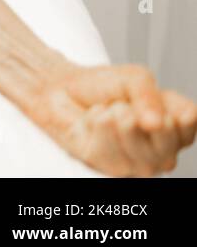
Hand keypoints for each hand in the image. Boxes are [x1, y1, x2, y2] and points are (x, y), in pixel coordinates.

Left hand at [24, 60, 196, 175]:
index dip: (168, 107)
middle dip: (137, 113)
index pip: (189, 122)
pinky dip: (96, 126)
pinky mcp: (109, 168)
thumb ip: (150, 96)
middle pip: (165, 138)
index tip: (147, 97)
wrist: (62, 89)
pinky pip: (109, 150)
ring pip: (137, 147)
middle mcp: (161, 151)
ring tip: (105, 111)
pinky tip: (92, 122)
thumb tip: (157, 122)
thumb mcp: (134, 78)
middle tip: (120, 104)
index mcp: (175, 128)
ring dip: (113, 118)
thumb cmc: (101, 86)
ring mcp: (137, 164)